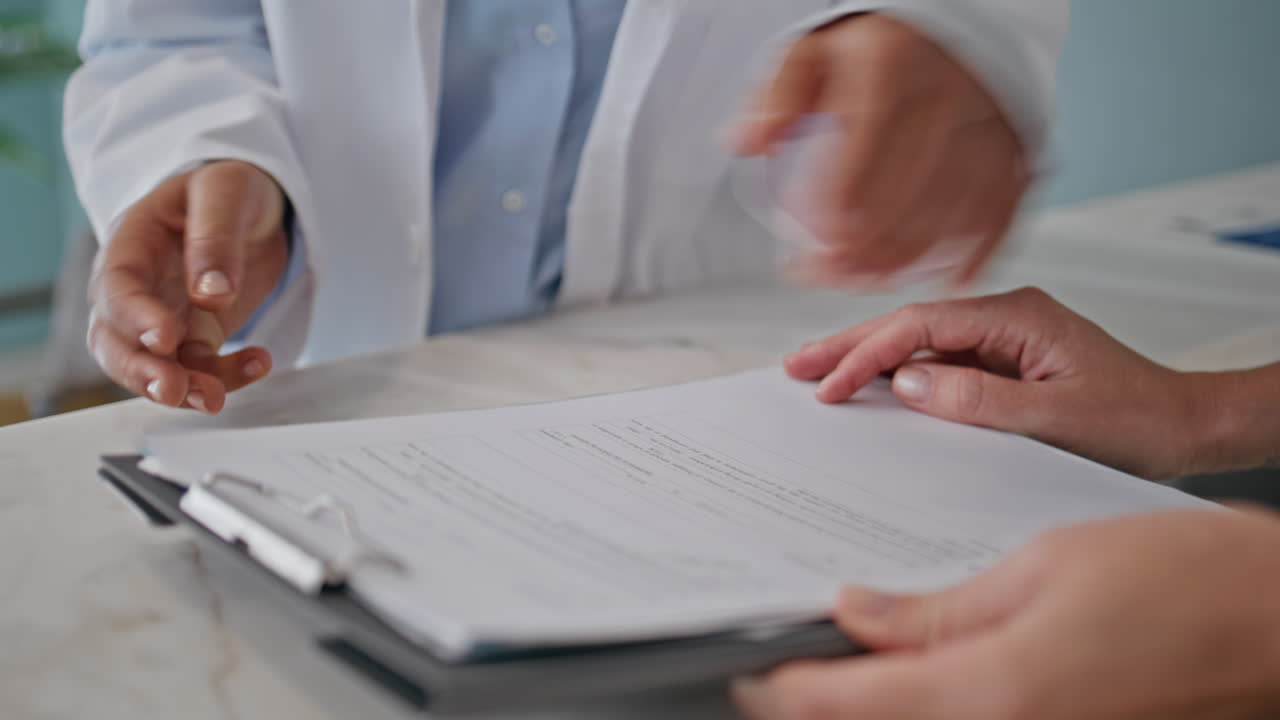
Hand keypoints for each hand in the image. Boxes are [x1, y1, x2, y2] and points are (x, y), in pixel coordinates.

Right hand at [87, 160, 287, 413]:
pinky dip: (224, 376)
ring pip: (154, 365)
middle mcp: (139, 287)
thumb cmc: (228, 188)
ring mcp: (165, 315)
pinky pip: (199, 368)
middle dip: (139, 371)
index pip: (118, 287)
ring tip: (215, 397)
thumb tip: (212, 293)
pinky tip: (257, 364)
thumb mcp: (226, 192)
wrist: (252, 204)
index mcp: (132, 243)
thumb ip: (215, 238)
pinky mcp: (196, 336)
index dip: (134, 317)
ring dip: (182, 388)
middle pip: (115, 340)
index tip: (165, 338)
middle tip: (174, 390)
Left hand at [733, 507, 1279, 719]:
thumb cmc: (1190, 582)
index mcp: (993, 694)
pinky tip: (917, 666)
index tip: (746, 670)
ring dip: (874, 702)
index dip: (783, 688)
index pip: (849, 704)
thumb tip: (856, 613)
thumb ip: (937, 609)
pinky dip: (929, 701)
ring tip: (845, 654)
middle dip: (821, 700)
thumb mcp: (1042, 568)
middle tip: (783, 657)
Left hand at [734, 13, 1028, 286]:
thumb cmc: (879, 42)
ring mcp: (988, 125)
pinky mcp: (1018, 148)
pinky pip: (1000, 213)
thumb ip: (777, 96)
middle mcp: (946, 98)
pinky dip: (973, 254)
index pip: (855, 178)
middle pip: (902, 209)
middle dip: (862, 259)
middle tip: (834, 278)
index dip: (830, 234)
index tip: (807, 263)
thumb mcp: (813, 50)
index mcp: (889, 72)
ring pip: (949, 220)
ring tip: (871, 280)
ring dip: (907, 265)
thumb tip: (746, 141)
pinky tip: (944, 277)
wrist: (951, 22)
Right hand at [784, 287, 1206, 479]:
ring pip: (919, 344)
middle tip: (796, 365)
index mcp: (1018, 316)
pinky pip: (939, 364)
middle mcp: (1006, 318)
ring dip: (868, 359)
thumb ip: (977, 401)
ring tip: (817, 373)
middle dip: (848, 344)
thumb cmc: (1139, 420)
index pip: (921, 325)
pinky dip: (898, 376)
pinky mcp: (1003, 362)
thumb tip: (906, 384)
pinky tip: (870, 389)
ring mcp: (1003, 339)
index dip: (867, 353)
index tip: (829, 383)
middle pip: (909, 324)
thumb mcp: (1056, 420)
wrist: (1188, 427)